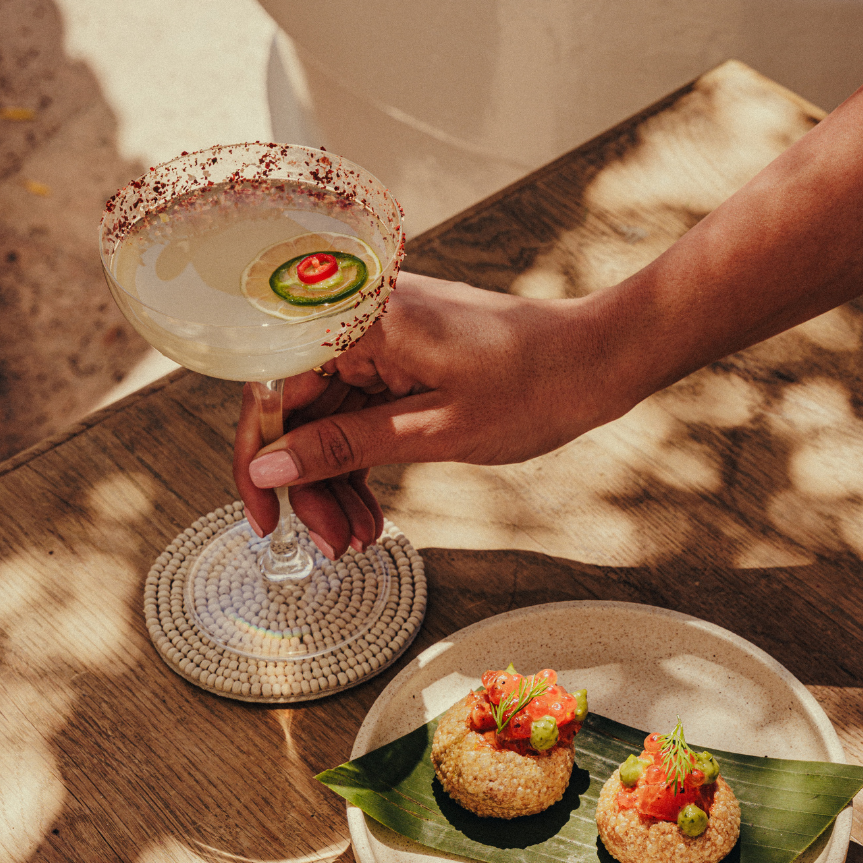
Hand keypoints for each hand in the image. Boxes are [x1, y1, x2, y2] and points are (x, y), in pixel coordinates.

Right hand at [234, 272, 625, 555]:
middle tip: (331, 545)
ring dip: (337, 482)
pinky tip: (372, 514)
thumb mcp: (435, 431)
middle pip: (300, 408)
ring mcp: (384, 338)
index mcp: (362, 319)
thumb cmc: (534, 386)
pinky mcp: (405, 358)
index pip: (274, 387)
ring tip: (358, 540)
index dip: (260, 457)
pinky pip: (361, 412)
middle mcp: (362, 317)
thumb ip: (345, 446)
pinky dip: (364, 462)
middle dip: (309, 483)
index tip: (267, 518)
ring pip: (330, 418)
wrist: (601, 360)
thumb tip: (269, 467)